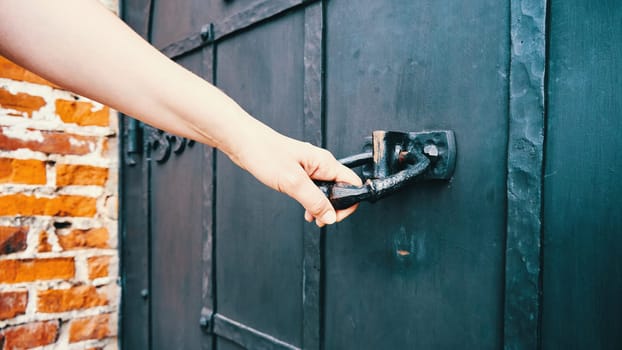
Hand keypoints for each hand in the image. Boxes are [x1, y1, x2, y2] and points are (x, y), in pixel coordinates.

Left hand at [232, 129, 361, 226]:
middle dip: (334, 208)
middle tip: (321, 220)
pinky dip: (311, 202)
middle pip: (341, 189)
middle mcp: (320, 164)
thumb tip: (330, 216)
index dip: (348, 202)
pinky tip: (304, 210)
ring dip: (322, 207)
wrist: (244, 143)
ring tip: (312, 218)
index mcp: (325, 162)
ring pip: (326, 191)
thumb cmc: (265, 153)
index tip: (334, 216)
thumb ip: (314, 201)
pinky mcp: (299, 172)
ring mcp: (310, 168)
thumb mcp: (293, 182)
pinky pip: (313, 189)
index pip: (351, 183)